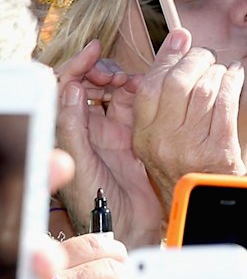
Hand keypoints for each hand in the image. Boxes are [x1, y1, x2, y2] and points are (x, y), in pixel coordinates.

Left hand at [55, 40, 162, 246]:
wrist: (130, 228)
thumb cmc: (97, 204)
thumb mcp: (82, 166)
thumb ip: (74, 127)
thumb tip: (71, 89)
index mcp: (70, 131)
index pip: (68, 87)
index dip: (78, 65)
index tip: (94, 51)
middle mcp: (89, 127)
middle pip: (91, 83)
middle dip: (102, 71)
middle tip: (115, 75)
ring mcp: (112, 130)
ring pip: (115, 91)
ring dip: (123, 79)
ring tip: (130, 82)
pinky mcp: (135, 135)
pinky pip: (137, 104)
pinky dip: (143, 91)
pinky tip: (147, 90)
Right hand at [132, 29, 246, 211]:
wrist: (208, 204)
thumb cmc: (187, 163)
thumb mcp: (162, 135)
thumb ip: (164, 91)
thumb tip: (179, 36)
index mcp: (143, 136)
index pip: (149, 84)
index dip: (167, 56)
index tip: (182, 38)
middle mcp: (163, 141)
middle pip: (178, 82)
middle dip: (197, 60)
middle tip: (207, 57)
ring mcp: (190, 147)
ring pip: (204, 90)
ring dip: (217, 72)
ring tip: (222, 70)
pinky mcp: (218, 151)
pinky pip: (226, 104)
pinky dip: (233, 83)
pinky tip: (236, 76)